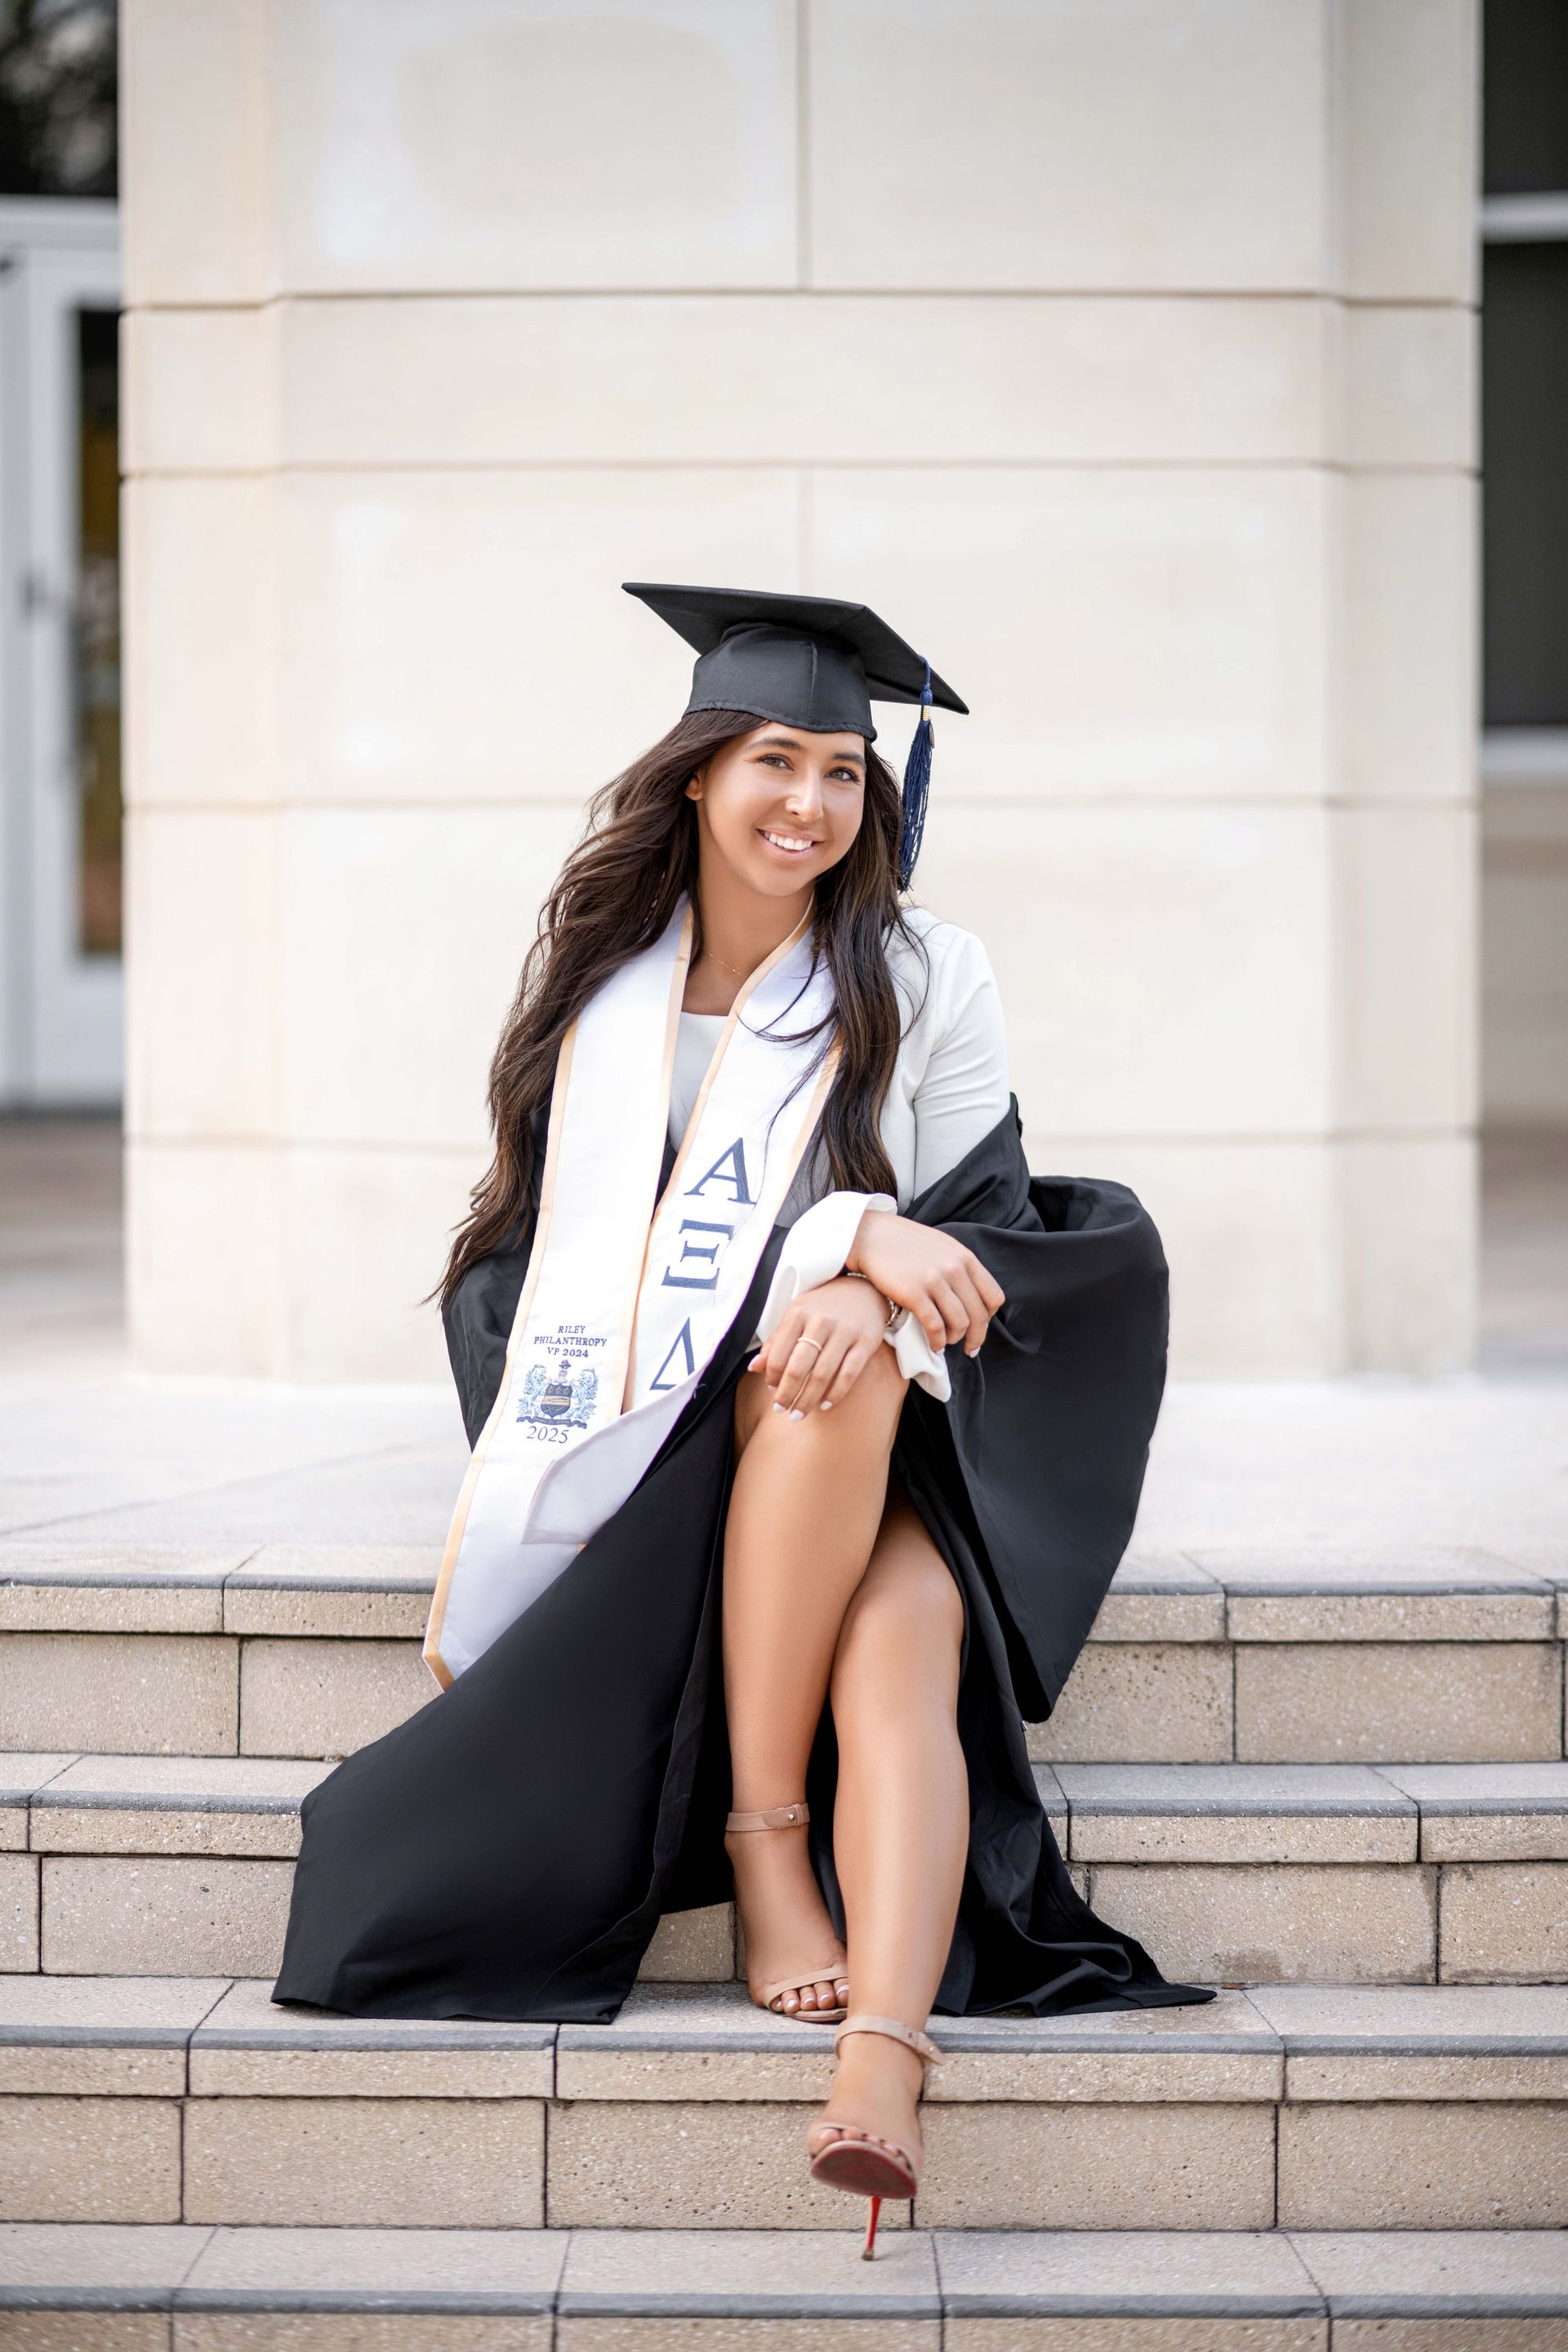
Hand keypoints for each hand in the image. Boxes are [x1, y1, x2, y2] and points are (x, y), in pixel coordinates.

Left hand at [746, 1274, 891, 1415]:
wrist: (863, 1290)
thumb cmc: (823, 1307)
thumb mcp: (796, 1315)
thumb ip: (776, 1341)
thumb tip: (754, 1368)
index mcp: (799, 1313)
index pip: (779, 1354)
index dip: (772, 1377)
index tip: (771, 1391)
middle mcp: (821, 1321)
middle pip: (798, 1367)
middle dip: (787, 1394)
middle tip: (782, 1410)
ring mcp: (845, 1331)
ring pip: (822, 1375)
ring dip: (808, 1399)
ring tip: (799, 1414)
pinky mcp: (866, 1341)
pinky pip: (848, 1375)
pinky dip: (835, 1394)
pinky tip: (824, 1405)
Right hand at [847, 1210, 1003, 1358]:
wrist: (871, 1236)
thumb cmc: (905, 1243)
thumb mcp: (942, 1246)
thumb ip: (959, 1266)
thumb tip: (971, 1295)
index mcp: (965, 1258)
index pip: (993, 1296)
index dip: (989, 1317)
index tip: (979, 1328)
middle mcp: (954, 1268)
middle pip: (979, 1315)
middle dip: (976, 1337)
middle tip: (969, 1349)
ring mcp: (934, 1280)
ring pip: (959, 1323)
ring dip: (955, 1339)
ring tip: (945, 1343)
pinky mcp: (913, 1293)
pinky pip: (935, 1327)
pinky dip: (937, 1342)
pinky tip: (933, 1346)